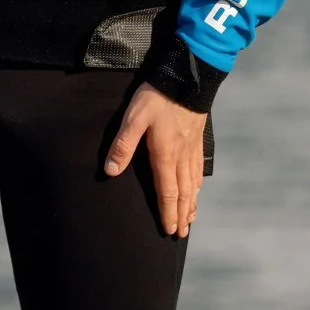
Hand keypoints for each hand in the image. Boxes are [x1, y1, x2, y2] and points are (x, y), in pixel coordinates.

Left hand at [105, 83, 206, 237]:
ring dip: (191, 203)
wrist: (188, 76)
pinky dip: (198, 184)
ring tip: (191, 218)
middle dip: (182, 214)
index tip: (170, 230)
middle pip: (183, 192)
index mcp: (165, 155)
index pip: (167, 192)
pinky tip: (198, 188)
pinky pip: (198, 168)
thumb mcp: (134, 117)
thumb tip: (110, 172)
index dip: (168, 212)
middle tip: (181, 234)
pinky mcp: (198, 138)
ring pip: (193, 182)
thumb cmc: (158, 97)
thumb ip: (123, 145)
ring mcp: (192, 147)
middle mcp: (181, 156)